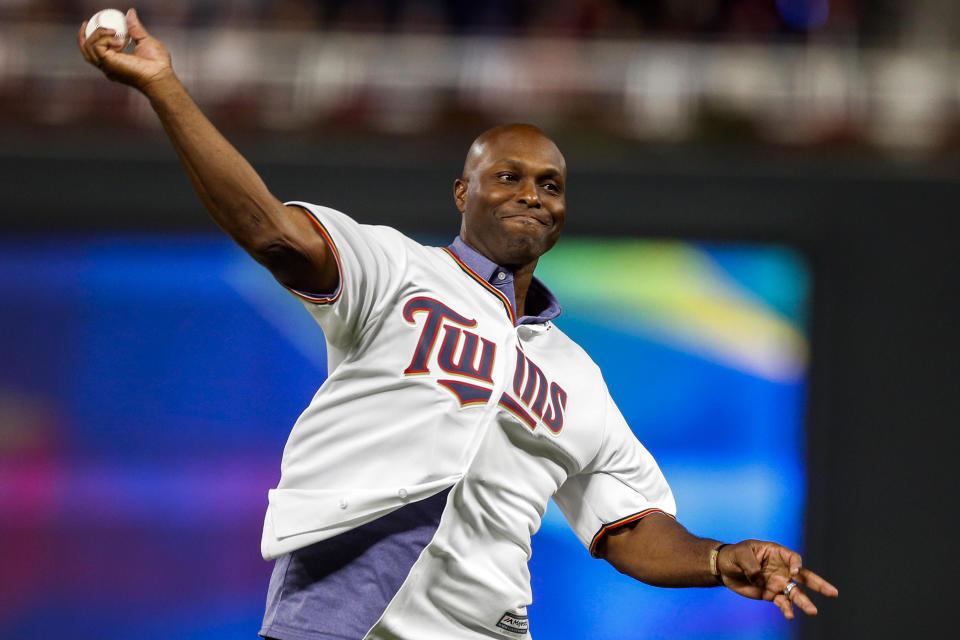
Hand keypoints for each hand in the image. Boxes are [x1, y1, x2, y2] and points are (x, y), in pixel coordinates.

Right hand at [78, 8, 172, 91]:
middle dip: (84, 35)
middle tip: (88, 22)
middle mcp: (108, 65)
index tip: (90, 23)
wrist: (160, 73)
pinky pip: (97, 47)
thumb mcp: (144, 40)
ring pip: (88, 48)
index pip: (94, 50)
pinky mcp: (108, 64)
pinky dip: (104, 39)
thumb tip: (130, 13)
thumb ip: (135, 28)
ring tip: (112, 31)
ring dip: (97, 34)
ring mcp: (107, 66)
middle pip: (86, 50)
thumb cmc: (157, 63)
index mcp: (115, 61)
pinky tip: (116, 38)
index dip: (89, 37)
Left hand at [717, 540, 838, 618]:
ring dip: (804, 602)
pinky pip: (782, 602)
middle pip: (804, 577)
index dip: (797, 565)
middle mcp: (781, 568)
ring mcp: (778, 582)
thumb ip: (751, 565)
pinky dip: (787, 609)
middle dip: (819, 585)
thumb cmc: (734, 555)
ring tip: (813, 611)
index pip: (794, 558)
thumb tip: (760, 579)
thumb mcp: (740, 554)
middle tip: (834, 593)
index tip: (795, 572)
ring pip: (795, 593)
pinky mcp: (771, 594)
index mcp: (776, 553)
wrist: (724, 569)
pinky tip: (789, 615)